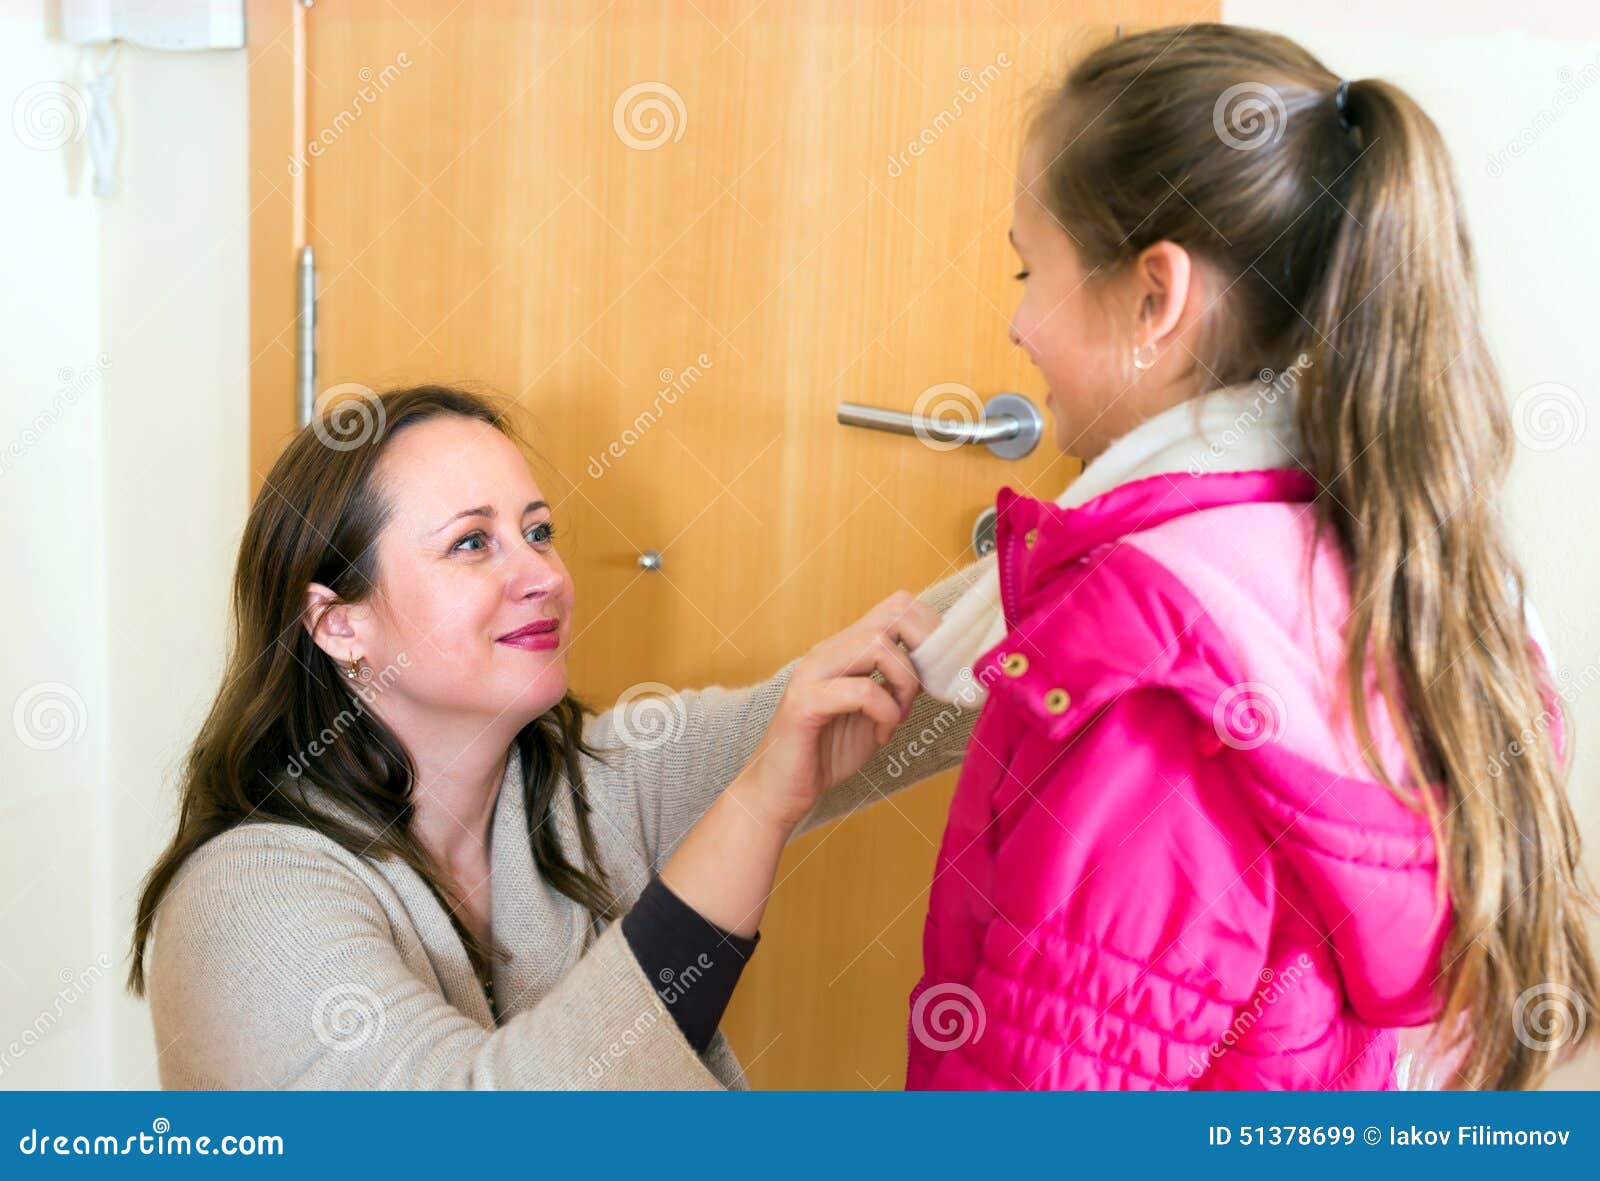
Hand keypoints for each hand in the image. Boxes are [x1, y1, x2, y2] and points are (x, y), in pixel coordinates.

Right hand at [731, 590, 939, 831]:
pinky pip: (863, 691)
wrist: (778, 793)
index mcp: (845, 650)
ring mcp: (813, 673)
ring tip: (898, 717)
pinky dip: (886, 714)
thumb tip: (940, 670)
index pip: (898, 606)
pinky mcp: (805, 703)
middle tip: (927, 690)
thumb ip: (896, 686)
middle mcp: (828, 651)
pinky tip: (881, 737)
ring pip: (879, 645)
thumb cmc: (824, 754)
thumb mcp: (873, 713)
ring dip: (904, 684)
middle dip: (926, 649)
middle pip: (894, 612)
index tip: (940, 673)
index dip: (931, 632)